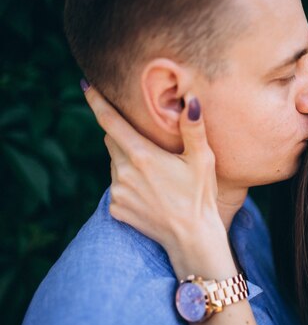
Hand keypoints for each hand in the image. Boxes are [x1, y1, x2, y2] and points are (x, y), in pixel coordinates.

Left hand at [83, 85, 232, 277]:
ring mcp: (117, 192)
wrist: (192, 238)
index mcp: (142, 155)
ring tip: (156, 174)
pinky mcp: (116, 209)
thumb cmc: (200, 196)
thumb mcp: (203, 160)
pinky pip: (117, 187)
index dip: (97, 101)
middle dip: (124, 135)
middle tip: (150, 144)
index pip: (110, 121)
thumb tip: (191, 99)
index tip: (86, 86)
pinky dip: (128, 183)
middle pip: (112, 141)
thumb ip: (193, 128)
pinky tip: (151, 192)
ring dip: (128, 161)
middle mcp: (123, 172)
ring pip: (115, 164)